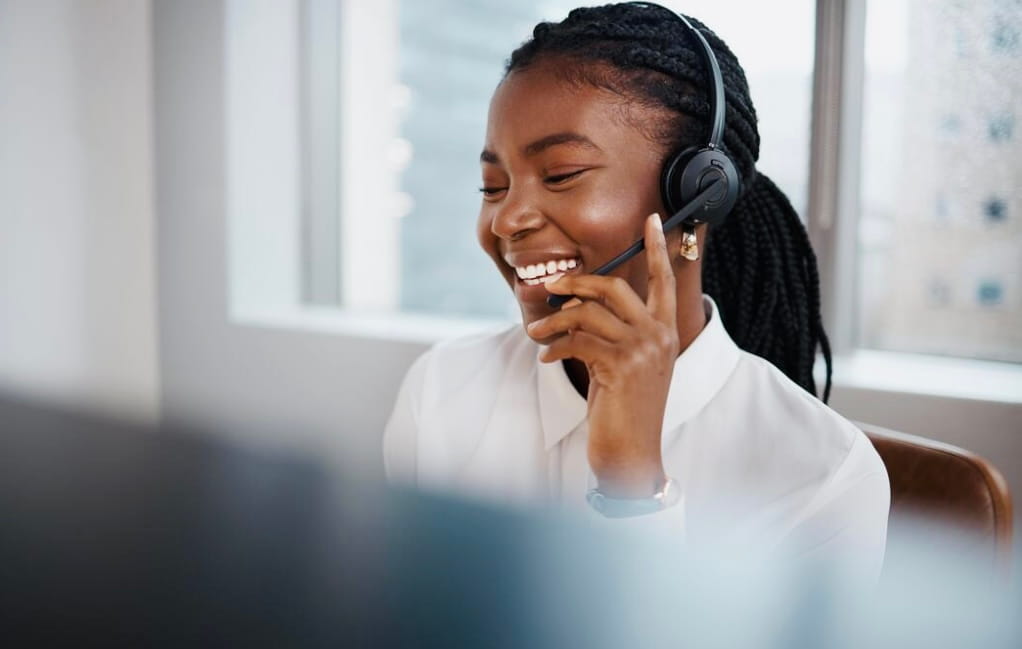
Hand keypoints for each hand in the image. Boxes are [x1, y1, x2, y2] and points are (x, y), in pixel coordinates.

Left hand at [526, 214, 679, 497]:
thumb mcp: (620, 364)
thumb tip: (574, 304)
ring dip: (553, 321)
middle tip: (549, 286)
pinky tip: (546, 357)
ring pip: (587, 312)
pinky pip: (577, 339)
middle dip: (576, 282)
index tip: (655, 219)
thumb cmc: (621, 409)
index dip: (657, 248)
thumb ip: (609, 331)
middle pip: (613, 286)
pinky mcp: (621, 366)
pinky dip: (554, 345)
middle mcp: (659, 335)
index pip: (664, 280)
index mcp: (664, 331)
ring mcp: (643, 349)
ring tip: (535, 333)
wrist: (631, 454)